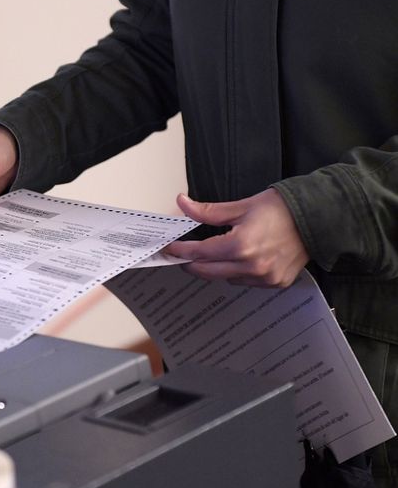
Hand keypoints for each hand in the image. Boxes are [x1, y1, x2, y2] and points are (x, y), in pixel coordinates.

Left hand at [164, 189, 308, 286]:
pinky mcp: (275, 283)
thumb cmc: (281, 209)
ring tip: (213, 253)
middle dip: (192, 263)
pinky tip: (238, 260)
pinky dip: (237, 273)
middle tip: (182, 255)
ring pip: (226, 278)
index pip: (199, 253)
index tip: (169, 248)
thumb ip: (208, 211)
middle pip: (207, 271)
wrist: (318, 217)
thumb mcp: (241, 206)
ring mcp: (265, 278)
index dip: (181, 250)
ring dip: (215, 268)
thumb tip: (182, 204)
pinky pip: (245, 282)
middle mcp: (252, 266)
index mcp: (240, 246)